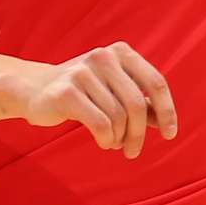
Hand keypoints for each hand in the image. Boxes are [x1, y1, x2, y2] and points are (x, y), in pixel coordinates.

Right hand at [20, 44, 176, 159]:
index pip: (155, 83)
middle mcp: (104, 56)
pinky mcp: (67, 91)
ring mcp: (83, 72)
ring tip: (111, 143)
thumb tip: (165, 123)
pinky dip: (106, 139)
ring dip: (119, 138)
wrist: (35, 90)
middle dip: (139, 134)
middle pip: (137, 104)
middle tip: (133, 152)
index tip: (170, 134)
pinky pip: (101, 124)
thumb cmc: (83, 93)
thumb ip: (140, 104)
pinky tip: (103, 141)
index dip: (167, 111)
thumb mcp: (114, 92)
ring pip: (118, 118)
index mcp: (121, 52)